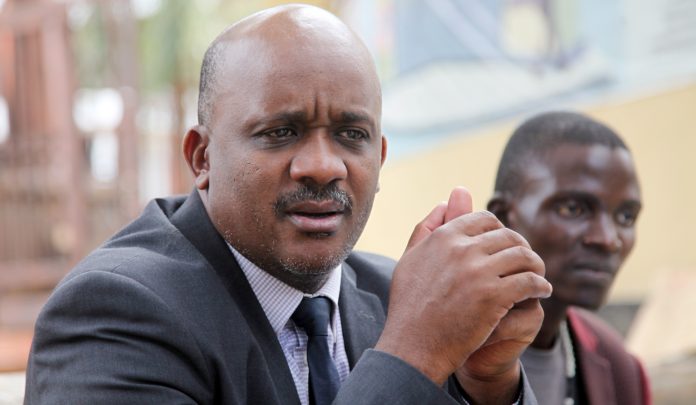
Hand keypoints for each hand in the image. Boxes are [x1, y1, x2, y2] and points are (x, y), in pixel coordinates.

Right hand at [375, 187, 550, 387]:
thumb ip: (427, 227)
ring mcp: (478, 272)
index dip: (500, 231)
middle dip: (522, 247)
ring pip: (523, 256)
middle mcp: (461, 249)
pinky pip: (530, 282)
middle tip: (528, 262)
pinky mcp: (494, 297)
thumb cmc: (409, 306)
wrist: (412, 346)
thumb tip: (447, 201)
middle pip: (508, 236)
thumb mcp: (410, 259)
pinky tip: (542, 291)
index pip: (485, 219)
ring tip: (538, 276)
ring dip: (536, 265)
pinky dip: (540, 285)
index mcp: (443, 237)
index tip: (506, 246)